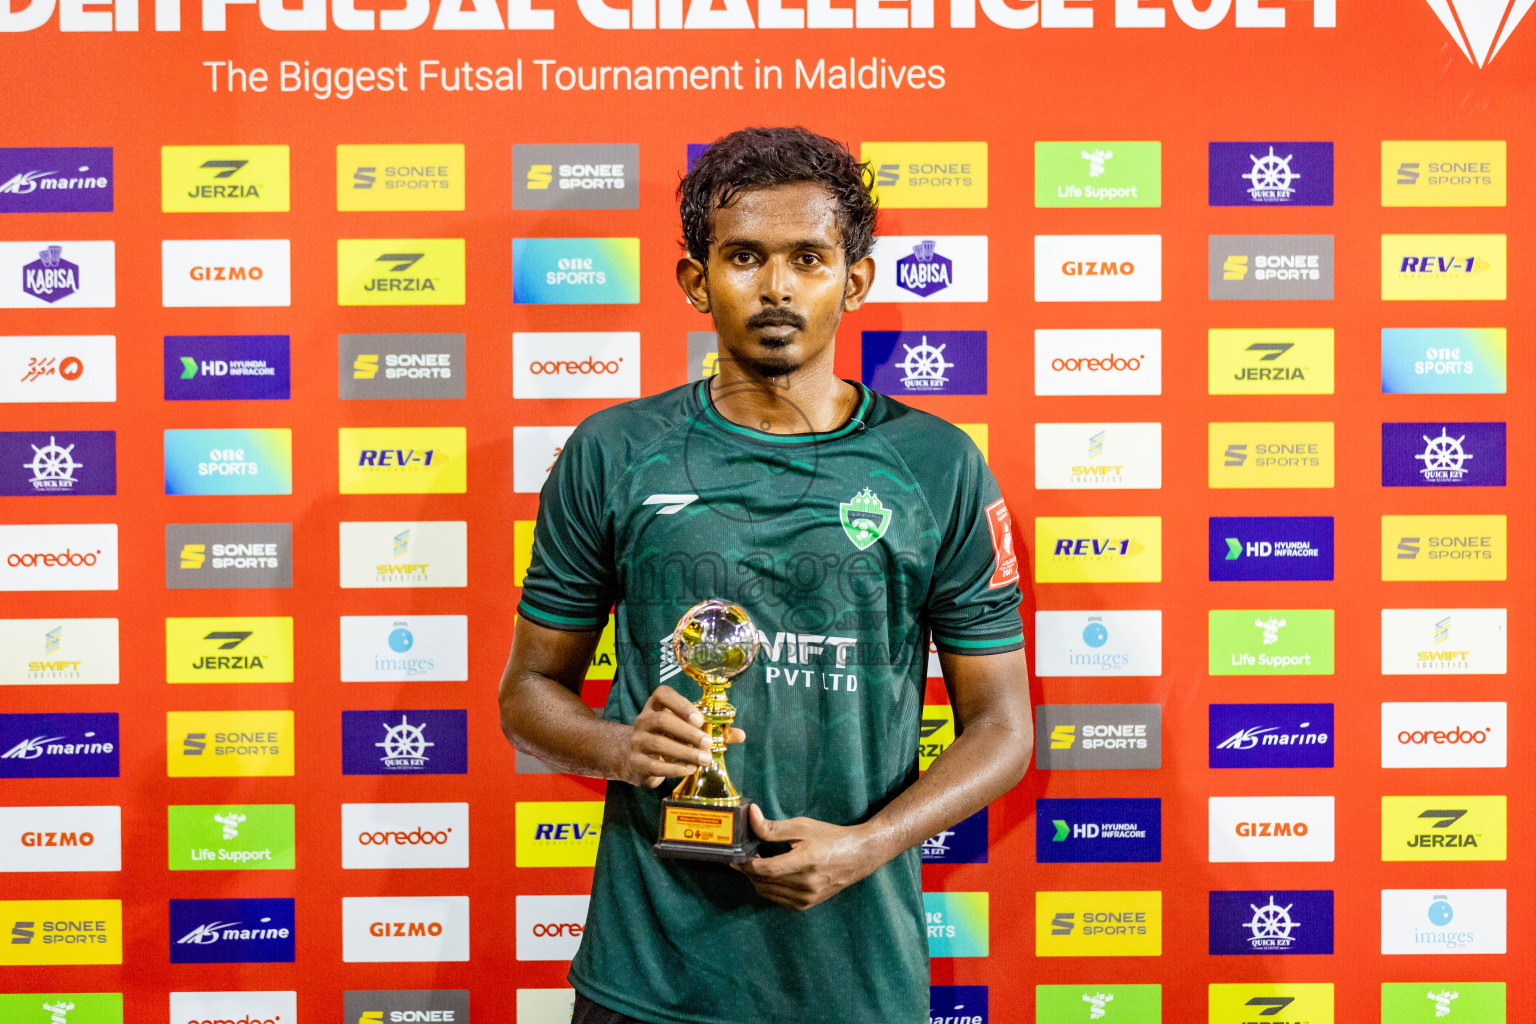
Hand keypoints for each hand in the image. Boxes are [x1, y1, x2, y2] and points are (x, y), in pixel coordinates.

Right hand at [620, 685, 743, 788]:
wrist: (634, 759)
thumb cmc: (667, 738)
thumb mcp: (685, 730)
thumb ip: (712, 730)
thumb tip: (741, 735)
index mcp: (655, 705)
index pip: (662, 694)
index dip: (681, 704)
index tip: (699, 719)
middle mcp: (643, 720)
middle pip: (662, 720)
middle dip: (688, 732)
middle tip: (708, 744)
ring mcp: (636, 741)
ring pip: (658, 743)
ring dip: (685, 752)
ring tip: (704, 760)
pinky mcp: (635, 762)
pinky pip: (655, 765)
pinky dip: (675, 768)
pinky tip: (690, 769)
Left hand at [735, 805, 885, 910]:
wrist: (857, 856)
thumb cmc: (829, 837)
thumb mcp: (802, 826)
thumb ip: (773, 827)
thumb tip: (751, 815)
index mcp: (805, 862)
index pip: (765, 869)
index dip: (746, 863)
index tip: (736, 854)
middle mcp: (806, 885)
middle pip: (763, 882)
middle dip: (748, 869)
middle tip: (744, 855)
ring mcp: (806, 898)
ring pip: (767, 892)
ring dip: (757, 879)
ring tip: (758, 862)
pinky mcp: (806, 904)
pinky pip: (777, 899)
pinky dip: (768, 887)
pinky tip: (771, 873)